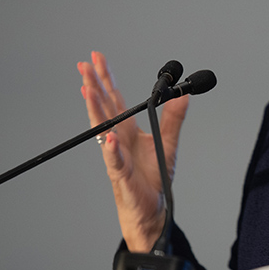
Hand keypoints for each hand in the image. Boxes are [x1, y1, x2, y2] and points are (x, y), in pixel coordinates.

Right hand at [77, 51, 188, 251]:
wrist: (151, 211)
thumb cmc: (153, 179)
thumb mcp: (168, 142)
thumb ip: (173, 117)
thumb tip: (184, 93)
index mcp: (127, 131)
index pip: (114, 99)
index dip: (106, 78)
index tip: (96, 58)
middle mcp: (117, 140)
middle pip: (104, 108)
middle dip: (94, 85)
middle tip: (84, 64)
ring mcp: (116, 157)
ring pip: (103, 130)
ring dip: (95, 110)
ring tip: (88, 90)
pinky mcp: (122, 177)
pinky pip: (115, 162)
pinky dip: (111, 151)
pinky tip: (109, 139)